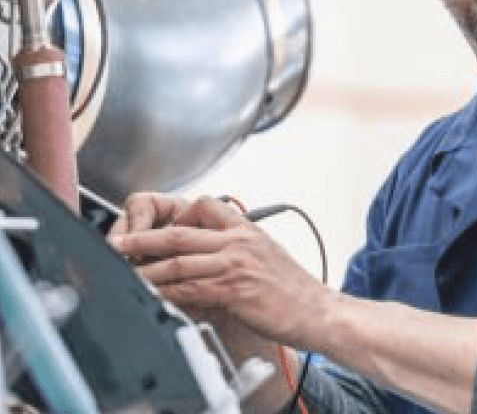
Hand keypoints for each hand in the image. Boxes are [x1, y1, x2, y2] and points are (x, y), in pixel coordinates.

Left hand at [112, 196, 337, 351]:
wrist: (318, 310)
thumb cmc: (294, 290)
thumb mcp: (266, 256)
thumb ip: (237, 250)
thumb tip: (209, 256)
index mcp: (248, 229)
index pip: (206, 205)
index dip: (177, 215)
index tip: (162, 229)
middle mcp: (240, 242)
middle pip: (180, 233)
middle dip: (143, 238)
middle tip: (118, 243)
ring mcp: (236, 265)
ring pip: (178, 262)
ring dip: (146, 270)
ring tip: (126, 275)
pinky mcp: (233, 290)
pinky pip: (189, 289)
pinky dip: (166, 293)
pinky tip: (153, 297)